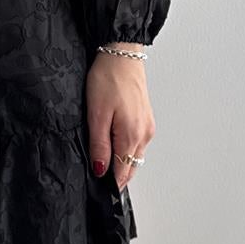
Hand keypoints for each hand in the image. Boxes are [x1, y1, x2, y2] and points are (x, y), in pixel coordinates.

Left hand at [86, 51, 155, 191]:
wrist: (122, 54)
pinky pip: (137, 143)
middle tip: (98, 179)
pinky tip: (114, 145)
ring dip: (122, 162)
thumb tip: (101, 170)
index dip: (109, 184)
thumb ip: (99, 145)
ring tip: (104, 163)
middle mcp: (144, 134)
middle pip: (130, 167)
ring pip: (134, 156)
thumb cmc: (108, 79)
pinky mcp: (146, 118)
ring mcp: (147, 126)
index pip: (122, 172)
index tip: (98, 190)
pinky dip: (126, 149)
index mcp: (131, 135)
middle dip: (116, 176)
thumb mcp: (96, 114)